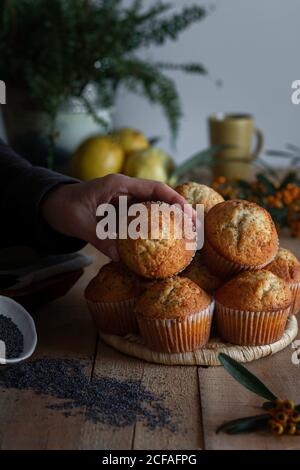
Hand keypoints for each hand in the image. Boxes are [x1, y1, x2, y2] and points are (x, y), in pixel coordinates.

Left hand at [40, 173, 191, 260]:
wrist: (51, 205)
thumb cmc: (64, 207)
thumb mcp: (80, 222)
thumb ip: (100, 238)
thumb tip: (121, 260)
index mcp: (118, 184)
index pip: (154, 188)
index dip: (174, 199)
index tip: (188, 212)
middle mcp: (125, 191)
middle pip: (159, 198)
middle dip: (178, 211)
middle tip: (195, 228)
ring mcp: (124, 202)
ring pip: (153, 210)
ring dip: (169, 221)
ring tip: (186, 237)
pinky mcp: (121, 214)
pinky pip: (141, 221)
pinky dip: (153, 230)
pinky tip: (162, 243)